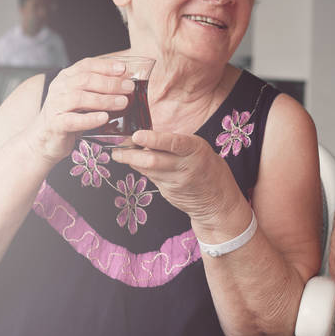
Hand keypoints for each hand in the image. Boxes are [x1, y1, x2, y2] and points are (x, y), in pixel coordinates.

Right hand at [26, 57, 133, 162]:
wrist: (45, 139)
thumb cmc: (69, 116)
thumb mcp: (83, 99)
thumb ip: (98, 89)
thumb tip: (126, 82)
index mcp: (66, 78)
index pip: (86, 65)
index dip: (105, 66)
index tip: (123, 68)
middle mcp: (59, 88)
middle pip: (85, 80)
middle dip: (110, 83)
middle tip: (129, 87)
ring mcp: (55, 106)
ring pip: (80, 98)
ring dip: (104, 100)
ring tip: (123, 102)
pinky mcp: (55, 124)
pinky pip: (73, 120)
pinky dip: (90, 119)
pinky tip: (104, 118)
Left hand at [111, 129, 240, 221]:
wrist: (218, 200)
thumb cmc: (206, 166)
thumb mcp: (198, 149)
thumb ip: (175, 144)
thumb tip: (145, 137)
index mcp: (196, 150)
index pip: (174, 143)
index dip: (153, 139)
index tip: (136, 135)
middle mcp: (186, 166)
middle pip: (153, 161)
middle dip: (130, 155)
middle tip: (116, 149)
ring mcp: (176, 182)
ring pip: (147, 170)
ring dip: (131, 162)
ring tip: (120, 154)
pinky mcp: (168, 192)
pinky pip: (150, 178)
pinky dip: (142, 170)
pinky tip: (136, 164)